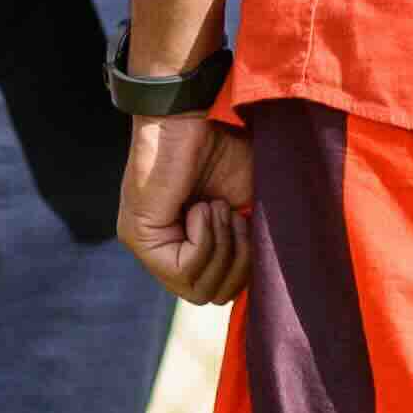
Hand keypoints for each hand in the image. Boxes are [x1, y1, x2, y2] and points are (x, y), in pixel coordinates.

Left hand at [118, 110, 252, 305]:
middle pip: (212, 296)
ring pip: (198, 289)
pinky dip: (205, 239)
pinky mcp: (139, 239)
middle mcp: (165, 253)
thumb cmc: (222, 151)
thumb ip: (257, 244)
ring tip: (217, 206)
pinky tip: (201, 206)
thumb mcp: (252, 206)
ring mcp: (148, 249)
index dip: (246, 268)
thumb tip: (272, 282)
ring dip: (222, 246)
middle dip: (238, 261)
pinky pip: (184, 269)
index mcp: (190, 248)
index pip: (221, 290)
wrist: (191, 116)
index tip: (248, 222)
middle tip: (235, 215)